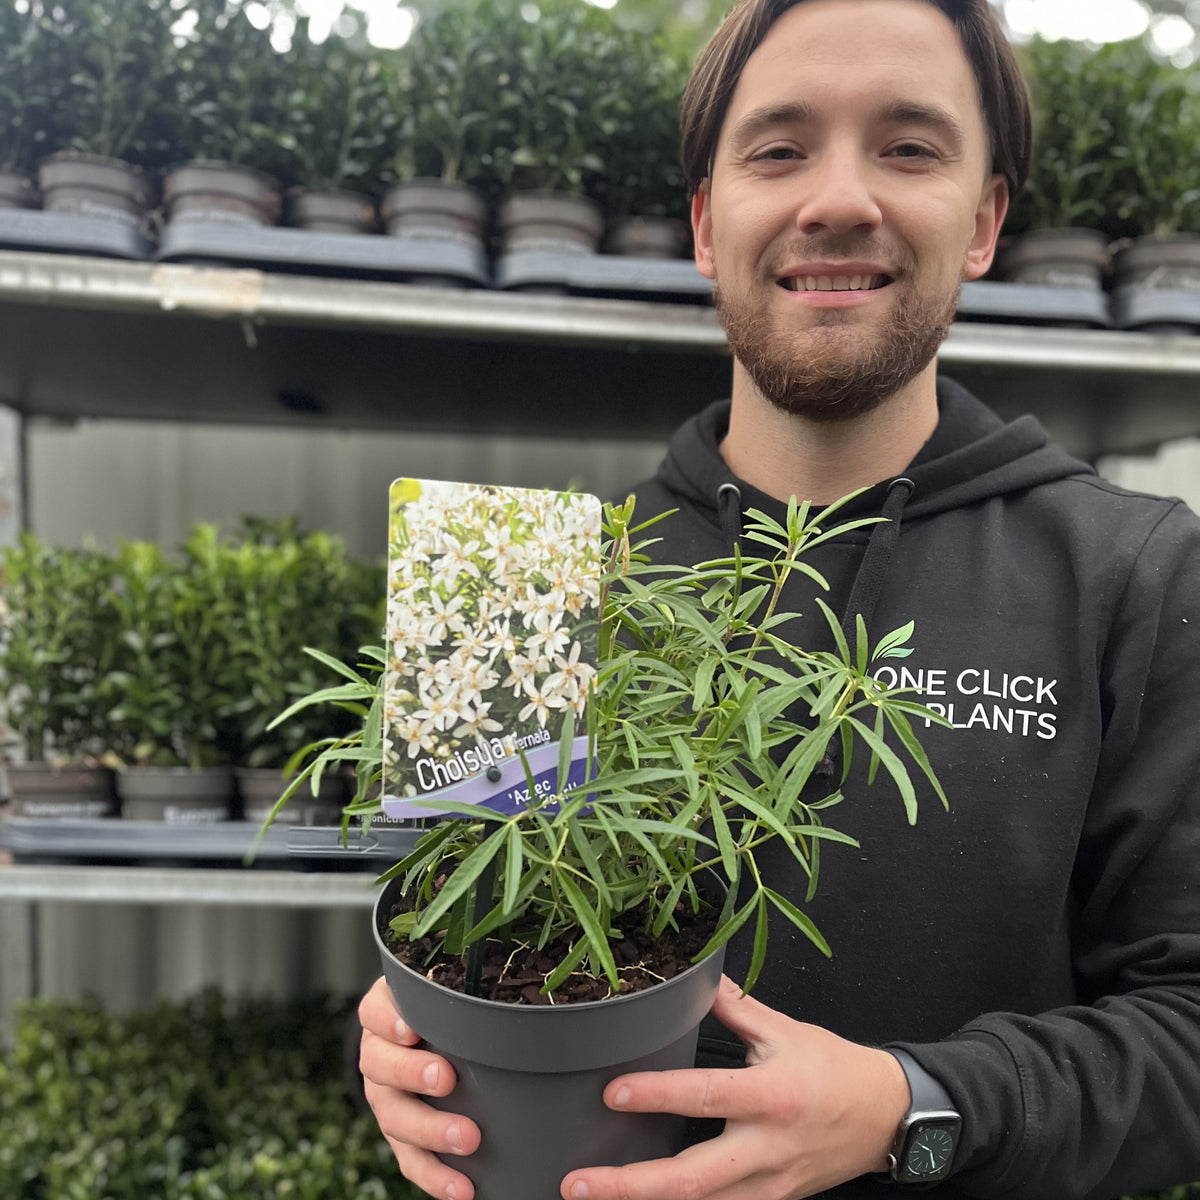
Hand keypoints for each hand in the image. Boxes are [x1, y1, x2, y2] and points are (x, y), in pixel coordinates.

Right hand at [358, 976, 480, 1199]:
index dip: (389, 1021)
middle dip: (413, 1075)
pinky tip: (462, 1188)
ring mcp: (385, 1098)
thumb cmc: (443, 1008)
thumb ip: (462, 992)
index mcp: (385, 1014)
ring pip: (393, 1117)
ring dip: (430, 1131)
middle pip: (381, 1066)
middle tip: (447, 1080)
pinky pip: (409, 1159)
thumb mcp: (444, 990)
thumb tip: (510, 995)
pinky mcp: (398, 1135)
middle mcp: (378, 1055)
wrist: (427, 1041)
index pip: (375, 1012)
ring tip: (468, 1139)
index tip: (412, 1030)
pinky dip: (434, 1176)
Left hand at [560, 974, 910, 1199]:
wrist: (886, 1117)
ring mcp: (768, 1187)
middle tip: (577, 1184)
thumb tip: (696, 976)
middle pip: (691, 1180)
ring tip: (591, 1198)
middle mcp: (766, 1149)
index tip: (612, 1094)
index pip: (705, 1097)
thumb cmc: (835, 1068)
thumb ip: (735, 1008)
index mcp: (770, 1096)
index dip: (657, 1096)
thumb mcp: (786, 1030)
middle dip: (630, 1187)